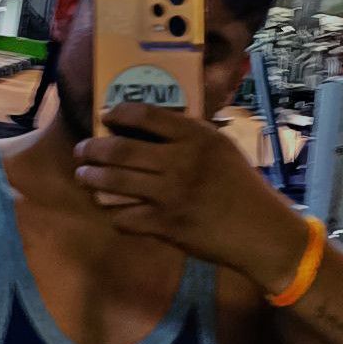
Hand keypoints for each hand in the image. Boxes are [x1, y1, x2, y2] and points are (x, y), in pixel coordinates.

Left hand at [73, 102, 307, 293]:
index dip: (118, 112)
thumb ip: (188, 135)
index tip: (105, 117)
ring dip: (92, 178)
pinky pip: (125, 217)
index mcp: (196, 137)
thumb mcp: (221, 147)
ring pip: (114, 182)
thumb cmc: (241, 185)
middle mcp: (180, 162)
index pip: (145, 114)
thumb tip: (145, 125)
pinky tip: (109, 208)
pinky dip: (112, 212)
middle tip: (82, 150)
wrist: (260, 231)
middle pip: (120, 149)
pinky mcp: (166, 225)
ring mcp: (170, 195)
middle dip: (92, 149)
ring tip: (83, 176)